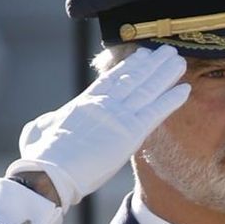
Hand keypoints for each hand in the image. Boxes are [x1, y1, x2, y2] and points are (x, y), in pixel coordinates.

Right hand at [14, 47, 189, 210]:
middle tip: (166, 51)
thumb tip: (48, 124)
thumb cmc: (40, 157)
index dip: (129, 67)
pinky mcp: (129, 132)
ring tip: (178, 60)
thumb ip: (48, 123)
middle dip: (151, 64)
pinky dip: (170, 100)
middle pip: (133, 79)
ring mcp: (117, 115)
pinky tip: (184, 89)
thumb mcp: (39, 130)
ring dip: (165, 74)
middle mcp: (104, 104)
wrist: (49, 172)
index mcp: (84, 103)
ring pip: (147, 89)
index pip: (111, 80)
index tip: (141, 56)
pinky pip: (155, 112)